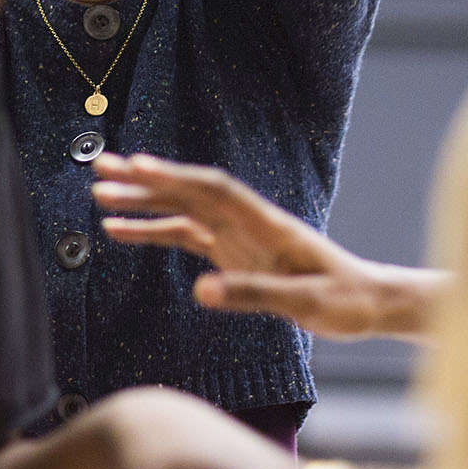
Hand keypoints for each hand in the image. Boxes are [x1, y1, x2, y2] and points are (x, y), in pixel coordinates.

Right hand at [94, 155, 438, 340]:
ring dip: (143, 201)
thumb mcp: (306, 302)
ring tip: (100, 196)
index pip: (213, 189)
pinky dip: (153, 232)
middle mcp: (246, 221)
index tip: (138, 166)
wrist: (367, 301)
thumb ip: (254, 294)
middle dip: (145, 179)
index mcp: (266, 222)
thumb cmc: (345, 299)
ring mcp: (236, 234)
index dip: (175, 176)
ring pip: (182, 209)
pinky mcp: (232, 252)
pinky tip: (120, 232)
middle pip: (190, 190)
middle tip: (101, 169)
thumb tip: (200, 291)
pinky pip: (185, 236)